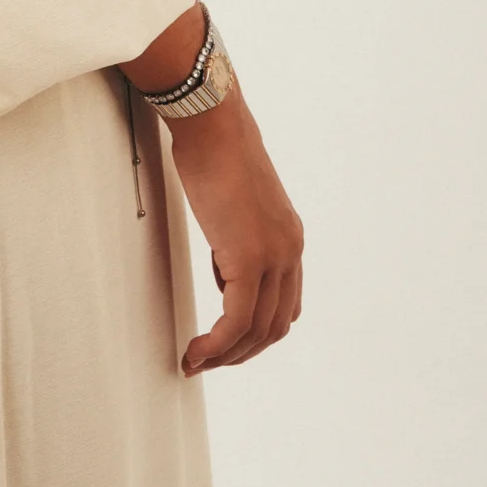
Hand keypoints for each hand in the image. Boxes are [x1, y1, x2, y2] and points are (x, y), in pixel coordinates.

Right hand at [164, 88, 302, 375]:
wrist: (212, 125)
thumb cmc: (215, 153)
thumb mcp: (236, 205)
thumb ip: (239, 238)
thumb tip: (227, 270)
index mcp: (289, 239)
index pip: (284, 305)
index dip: (256, 332)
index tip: (226, 343)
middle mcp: (289, 251)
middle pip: (274, 325)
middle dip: (241, 352)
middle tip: (207, 361)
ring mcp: (273, 256)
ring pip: (257, 329)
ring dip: (226, 355)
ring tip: (197, 361)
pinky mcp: (248, 259)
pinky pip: (236, 320)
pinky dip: (217, 344)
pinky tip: (197, 350)